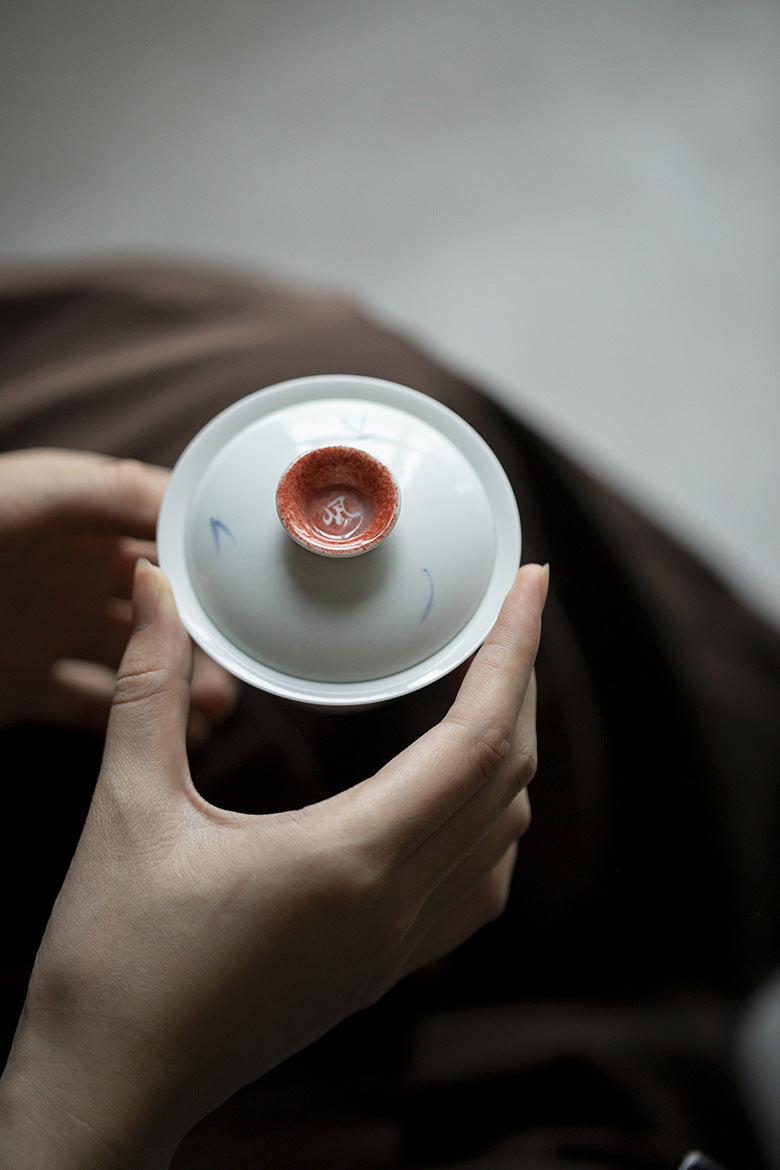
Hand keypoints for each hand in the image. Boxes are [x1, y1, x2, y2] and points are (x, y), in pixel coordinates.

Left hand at [0, 448, 236, 738]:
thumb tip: (195, 500)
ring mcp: (49, 631)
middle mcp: (73, 574)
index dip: (213, 560)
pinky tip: (176, 736)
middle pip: (163, 604)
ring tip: (215, 705)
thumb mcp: (31, 492)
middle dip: (208, 631)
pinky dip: (134, 723)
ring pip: (137, 661)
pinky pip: (91, 705)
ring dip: (183, 681)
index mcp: (81, 520)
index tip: (257, 589)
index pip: (167, 534)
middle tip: (243, 662)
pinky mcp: (23, 685)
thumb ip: (111, 489)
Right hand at [0, 560, 546, 1169]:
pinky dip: (490, 824)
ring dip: (507, 752)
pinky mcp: (378, 970)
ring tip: (487, 689)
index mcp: (348, 860)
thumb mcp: (126, 812)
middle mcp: (393, 907)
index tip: (532, 587)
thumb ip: (150, 689)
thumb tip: (154, 590)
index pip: (474, 740)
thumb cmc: (113, 964)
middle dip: (517, 686)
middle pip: (504, 778)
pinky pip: (475, 890)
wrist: (109, 1088)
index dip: (513, 654)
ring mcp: (394, 948)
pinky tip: (459, 797)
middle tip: (509, 616)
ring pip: (500, 833)